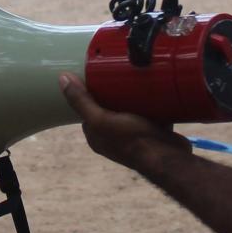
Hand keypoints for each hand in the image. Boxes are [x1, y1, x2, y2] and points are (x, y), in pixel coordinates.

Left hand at [60, 73, 190, 171]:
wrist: (170, 159)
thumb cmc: (134, 140)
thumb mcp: (102, 119)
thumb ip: (82, 101)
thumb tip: (62, 79)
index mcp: (96, 136)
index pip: (87, 109)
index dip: (90, 92)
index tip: (96, 75)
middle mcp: (112, 138)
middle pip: (109, 108)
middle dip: (112, 92)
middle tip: (117, 73)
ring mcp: (132, 136)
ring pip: (128, 109)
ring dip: (131, 96)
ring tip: (134, 77)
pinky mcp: (151, 132)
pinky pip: (147, 112)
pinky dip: (148, 102)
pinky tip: (151, 88)